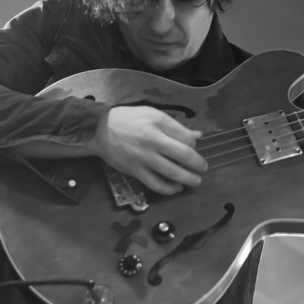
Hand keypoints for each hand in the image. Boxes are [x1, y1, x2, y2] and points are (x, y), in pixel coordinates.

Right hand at [88, 106, 207, 194]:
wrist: (99, 129)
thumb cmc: (128, 119)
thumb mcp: (153, 115)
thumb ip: (176, 126)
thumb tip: (198, 135)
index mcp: (159, 123)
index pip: (186, 138)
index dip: (195, 145)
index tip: (194, 148)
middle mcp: (153, 140)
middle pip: (184, 155)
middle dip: (198, 164)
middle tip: (203, 168)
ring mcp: (144, 157)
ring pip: (172, 172)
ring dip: (188, 179)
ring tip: (195, 181)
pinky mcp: (135, 171)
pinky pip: (156, 184)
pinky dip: (169, 188)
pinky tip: (176, 187)